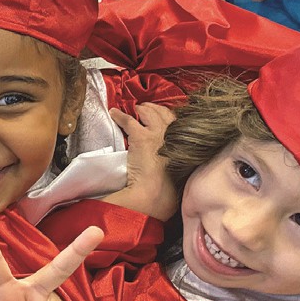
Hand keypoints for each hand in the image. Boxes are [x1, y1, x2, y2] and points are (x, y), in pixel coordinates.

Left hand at [106, 104, 178, 220]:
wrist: (156, 192)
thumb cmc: (168, 189)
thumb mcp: (180, 172)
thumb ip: (177, 163)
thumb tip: (170, 164)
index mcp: (185, 145)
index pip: (178, 124)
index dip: (168, 118)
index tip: (162, 117)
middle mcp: (174, 135)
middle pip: (165, 114)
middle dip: (156, 109)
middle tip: (146, 108)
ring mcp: (158, 134)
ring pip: (149, 114)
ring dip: (141, 109)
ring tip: (134, 109)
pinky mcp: (141, 136)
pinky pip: (128, 120)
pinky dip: (120, 115)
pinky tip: (114, 113)